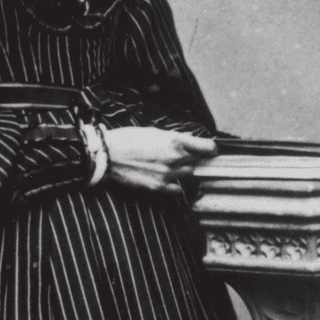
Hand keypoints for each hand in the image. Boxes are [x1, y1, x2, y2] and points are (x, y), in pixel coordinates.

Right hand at [102, 127, 216, 194]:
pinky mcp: (158, 187)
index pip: (209, 148)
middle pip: (198, 161)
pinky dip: (175, 183)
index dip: (211, 149)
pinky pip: (177, 188)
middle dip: (194, 157)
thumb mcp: (154, 131)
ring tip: (168, 164)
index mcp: (175, 141)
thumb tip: (190, 140)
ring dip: (183, 169)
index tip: (209, 150)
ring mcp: (167, 174)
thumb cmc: (128, 139)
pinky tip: (165, 177)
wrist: (108, 155)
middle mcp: (175, 158)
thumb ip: (175, 138)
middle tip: (183, 154)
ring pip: (188, 173)